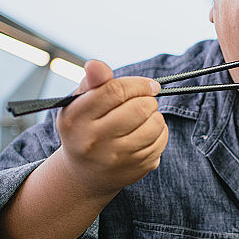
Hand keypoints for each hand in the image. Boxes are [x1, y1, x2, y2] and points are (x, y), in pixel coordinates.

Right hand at [55, 60, 168, 196]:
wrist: (83, 173)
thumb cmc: (85, 127)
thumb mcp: (80, 103)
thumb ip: (92, 81)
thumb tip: (96, 65)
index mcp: (76, 118)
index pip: (115, 91)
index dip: (138, 84)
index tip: (148, 85)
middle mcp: (93, 141)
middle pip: (139, 108)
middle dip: (148, 99)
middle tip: (144, 101)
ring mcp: (115, 159)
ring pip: (154, 125)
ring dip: (155, 115)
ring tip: (145, 117)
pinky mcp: (135, 170)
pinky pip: (161, 142)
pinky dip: (160, 132)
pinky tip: (147, 133)